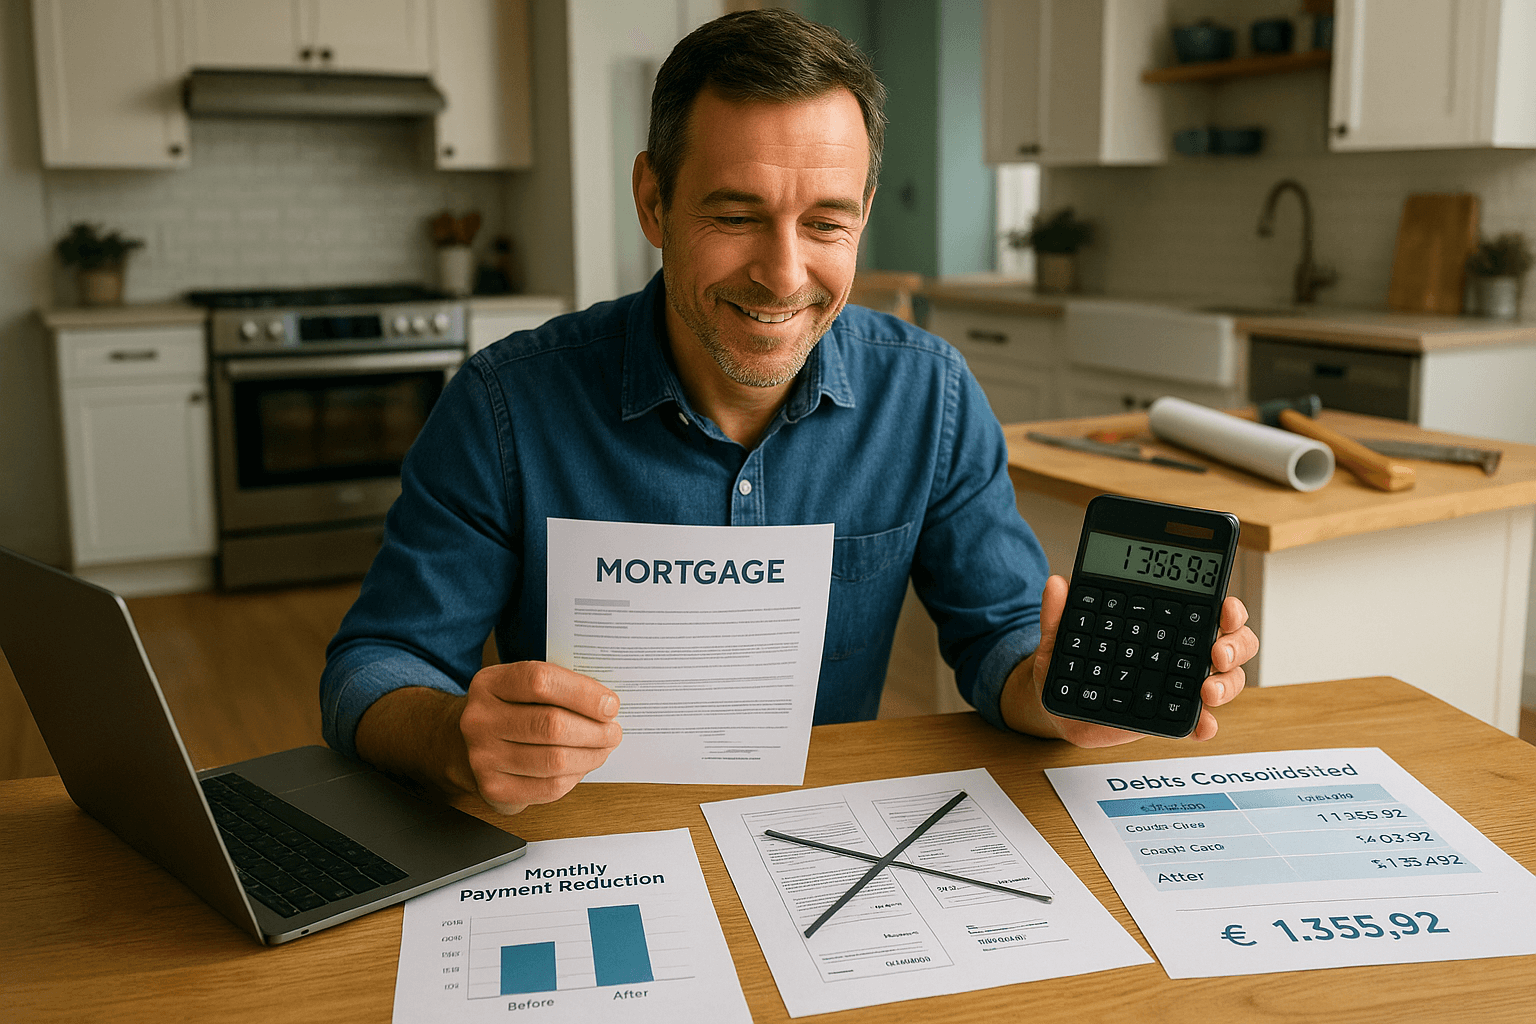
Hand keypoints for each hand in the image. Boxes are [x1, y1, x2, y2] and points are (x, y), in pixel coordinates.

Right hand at [457, 661, 622, 813]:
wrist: (466, 746)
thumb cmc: (510, 712)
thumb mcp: (522, 688)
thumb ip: (559, 688)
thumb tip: (606, 705)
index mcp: (490, 684)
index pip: (541, 681)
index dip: (583, 693)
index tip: (609, 705)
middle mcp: (480, 719)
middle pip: (552, 724)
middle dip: (594, 730)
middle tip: (613, 731)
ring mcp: (483, 757)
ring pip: (555, 760)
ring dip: (591, 756)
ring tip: (603, 748)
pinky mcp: (494, 789)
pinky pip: (549, 787)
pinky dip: (574, 777)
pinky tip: (580, 766)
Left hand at [1000, 575, 1257, 745]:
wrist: (1059, 705)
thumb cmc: (1072, 662)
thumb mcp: (1061, 635)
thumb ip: (1059, 612)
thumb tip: (1055, 584)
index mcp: (1165, 622)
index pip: (1208, 608)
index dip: (1228, 608)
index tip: (1226, 608)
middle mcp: (1181, 651)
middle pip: (1233, 643)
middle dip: (1235, 645)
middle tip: (1215, 652)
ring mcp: (1180, 685)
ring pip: (1227, 680)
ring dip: (1227, 684)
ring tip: (1207, 691)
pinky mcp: (1170, 716)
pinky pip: (1198, 720)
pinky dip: (1205, 724)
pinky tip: (1201, 726)